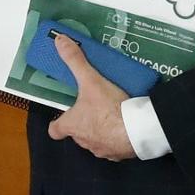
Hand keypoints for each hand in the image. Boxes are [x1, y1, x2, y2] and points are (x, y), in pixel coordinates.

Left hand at [47, 34, 135, 160]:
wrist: (138, 130)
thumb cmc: (109, 108)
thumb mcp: (91, 80)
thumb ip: (75, 61)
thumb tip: (59, 40)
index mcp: (72, 126)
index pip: (55, 130)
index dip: (57, 123)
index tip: (62, 116)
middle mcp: (84, 141)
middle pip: (77, 134)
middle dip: (83, 122)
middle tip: (92, 107)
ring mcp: (102, 150)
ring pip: (96, 141)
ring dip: (101, 130)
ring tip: (111, 114)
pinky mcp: (120, 155)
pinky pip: (115, 147)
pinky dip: (118, 138)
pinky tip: (126, 126)